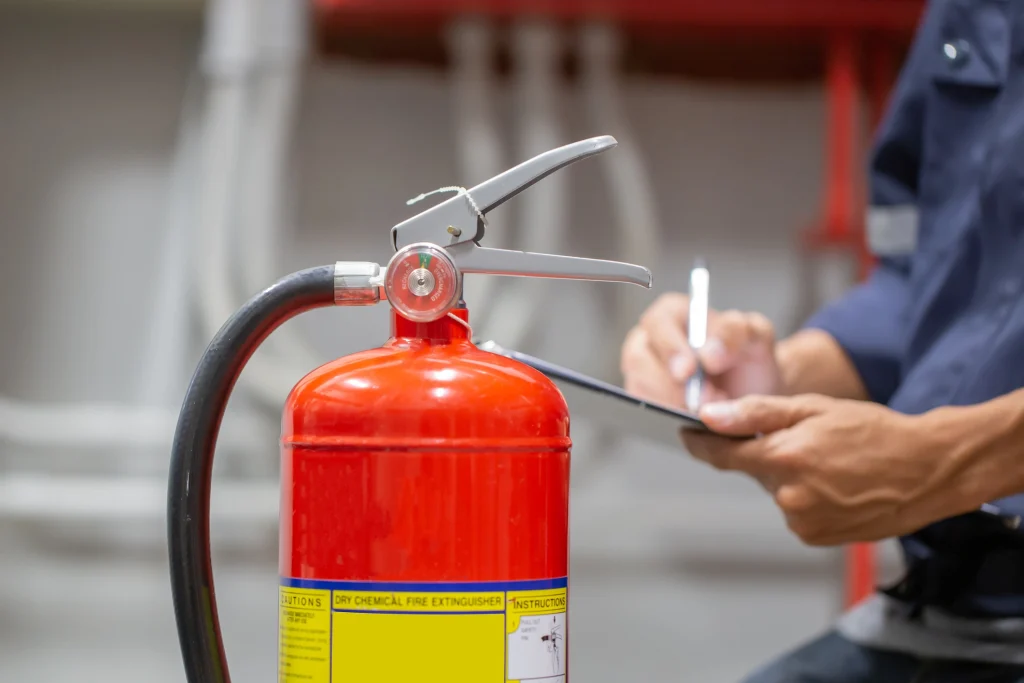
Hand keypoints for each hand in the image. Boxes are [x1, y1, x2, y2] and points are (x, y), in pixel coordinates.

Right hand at [620, 293, 783, 409]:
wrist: (753, 397)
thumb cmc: (749, 359)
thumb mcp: (755, 336)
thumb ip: (734, 333)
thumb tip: (708, 354)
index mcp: (673, 313)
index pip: (659, 322)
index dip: (670, 347)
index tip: (687, 372)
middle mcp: (652, 340)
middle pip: (639, 358)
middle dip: (671, 385)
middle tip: (703, 403)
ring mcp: (644, 371)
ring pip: (639, 387)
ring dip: (672, 403)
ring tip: (708, 411)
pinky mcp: (644, 399)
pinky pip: (644, 410)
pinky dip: (668, 417)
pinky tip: (692, 420)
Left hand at [681, 394, 964, 545]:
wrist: (928, 469)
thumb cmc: (875, 432)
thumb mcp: (812, 409)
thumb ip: (755, 414)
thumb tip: (710, 418)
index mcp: (784, 458)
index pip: (722, 455)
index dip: (702, 445)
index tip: (688, 436)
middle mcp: (788, 495)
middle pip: (755, 472)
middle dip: (769, 455)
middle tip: (807, 441)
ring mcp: (802, 521)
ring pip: (777, 492)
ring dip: (790, 478)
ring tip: (831, 465)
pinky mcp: (816, 537)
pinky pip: (796, 512)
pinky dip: (806, 498)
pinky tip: (835, 486)